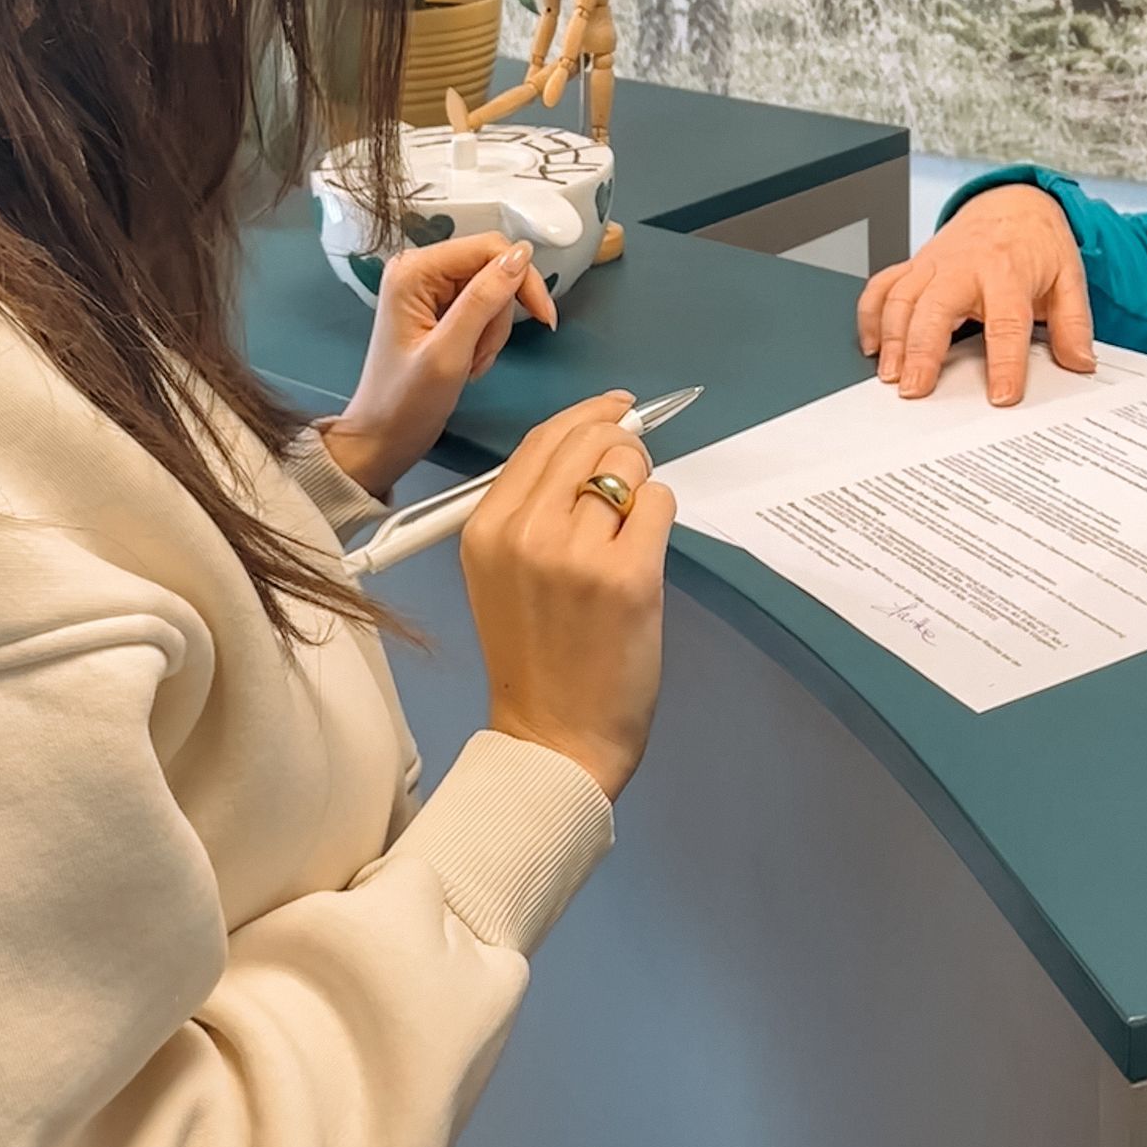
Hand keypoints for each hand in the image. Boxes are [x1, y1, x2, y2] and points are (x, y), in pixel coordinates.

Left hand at [320, 233, 556, 497]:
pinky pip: (483, 308)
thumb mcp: (449, 353)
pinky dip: (486, 337)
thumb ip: (483, 300)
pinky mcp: (438, 307)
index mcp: (414, 271)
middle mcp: (420, 270)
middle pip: (493, 268)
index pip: (489, 248)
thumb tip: (521, 255)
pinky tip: (469, 362)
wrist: (382, 438)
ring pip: (493, 291)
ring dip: (493, 332)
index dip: (522, 277)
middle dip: (500, 314)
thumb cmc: (405, 403)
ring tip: (471, 363)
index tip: (543, 317)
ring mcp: (429, 289)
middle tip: (484, 354)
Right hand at [461, 391, 675, 798]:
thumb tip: (591, 441)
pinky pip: (659, 503)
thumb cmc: (534, 657)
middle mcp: (526, 532)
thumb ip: (532, 507)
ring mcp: (578, 554)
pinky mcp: (628, 577)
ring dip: (641, 485)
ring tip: (629, 531)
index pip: (544, 438)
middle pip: (591, 439)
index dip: (590, 414)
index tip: (618, 408)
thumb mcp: (501, 571)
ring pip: (629, 465)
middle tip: (631, 478)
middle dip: (623, 447)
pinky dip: (660, 517)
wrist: (553, 738)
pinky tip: (643, 553)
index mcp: (487, 528)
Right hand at [857, 184, 1094, 405]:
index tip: (1002, 396)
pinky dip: (871, 314)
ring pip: (902, 297)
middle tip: (915, 388)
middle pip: (937, 307)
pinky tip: (873, 347)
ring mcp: (934, 264)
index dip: (1005, 361)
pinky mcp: (915, 264)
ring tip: (891, 376)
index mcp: (1007, 270)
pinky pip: (883, 285)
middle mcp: (965, 266)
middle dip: (923, 349)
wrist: (1012, 203)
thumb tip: (1081, 363)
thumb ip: (1074, 323)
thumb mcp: (1069, 277)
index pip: (1007, 321)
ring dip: (892, 337)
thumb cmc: (1037, 244)